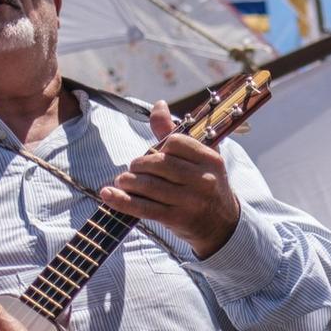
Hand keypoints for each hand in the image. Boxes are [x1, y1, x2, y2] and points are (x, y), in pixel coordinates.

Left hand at [100, 101, 243, 258]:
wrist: (222, 225)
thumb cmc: (205, 185)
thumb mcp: (200, 160)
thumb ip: (175, 133)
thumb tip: (158, 105)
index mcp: (210, 160)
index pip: (176, 142)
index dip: (159, 146)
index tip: (155, 154)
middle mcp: (203, 179)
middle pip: (159, 163)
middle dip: (139, 164)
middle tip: (133, 169)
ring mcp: (190, 201)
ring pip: (149, 186)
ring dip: (128, 181)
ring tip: (122, 181)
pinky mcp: (177, 219)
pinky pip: (143, 208)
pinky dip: (122, 201)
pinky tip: (108, 195)